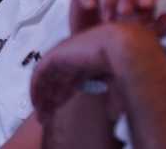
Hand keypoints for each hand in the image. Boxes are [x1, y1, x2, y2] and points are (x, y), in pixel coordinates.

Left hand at [30, 22, 160, 123]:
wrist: (127, 49)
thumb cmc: (130, 63)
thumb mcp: (120, 84)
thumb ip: (113, 97)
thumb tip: (110, 113)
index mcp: (92, 57)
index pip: (72, 77)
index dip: (64, 93)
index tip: (57, 107)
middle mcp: (77, 54)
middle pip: (59, 78)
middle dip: (51, 97)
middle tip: (44, 116)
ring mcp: (67, 52)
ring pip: (48, 76)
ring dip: (42, 95)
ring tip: (39, 114)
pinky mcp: (58, 54)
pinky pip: (40, 72)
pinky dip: (36, 87)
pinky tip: (35, 101)